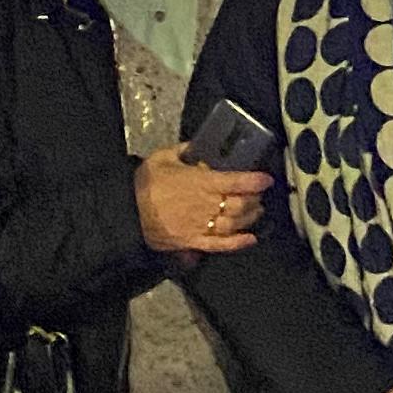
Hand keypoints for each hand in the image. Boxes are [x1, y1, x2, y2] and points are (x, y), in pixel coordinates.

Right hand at [134, 154, 270, 257]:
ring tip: (256, 212)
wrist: (125, 212)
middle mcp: (205, 205)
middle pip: (241, 205)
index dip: (255, 181)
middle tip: (259, 195)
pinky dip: (237, 244)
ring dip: (250, 218)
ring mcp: (200, 226)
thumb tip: (200, 146)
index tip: (266, 179)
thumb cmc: (144, 183)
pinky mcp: (192, 242)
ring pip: (234, 224)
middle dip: (255, 200)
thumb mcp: (163, 157)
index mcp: (201, 182)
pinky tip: (250, 239)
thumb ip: (186, 150)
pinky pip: (220, 245)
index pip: (237, 181)